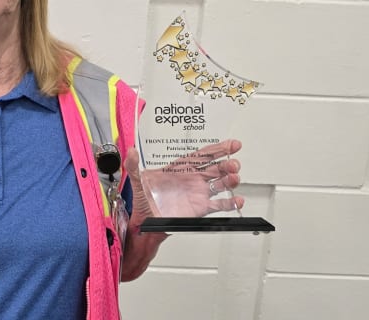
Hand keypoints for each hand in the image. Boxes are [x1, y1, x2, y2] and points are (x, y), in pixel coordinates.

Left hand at [125, 139, 243, 219]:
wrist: (146, 223)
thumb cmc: (144, 201)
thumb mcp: (137, 180)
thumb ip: (133, 165)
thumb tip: (131, 152)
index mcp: (181, 168)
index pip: (203, 155)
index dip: (218, 148)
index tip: (232, 144)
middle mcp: (193, 179)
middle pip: (216, 168)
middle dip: (227, 164)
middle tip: (233, 164)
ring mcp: (199, 193)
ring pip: (220, 184)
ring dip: (230, 180)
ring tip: (234, 179)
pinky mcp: (201, 209)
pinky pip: (219, 205)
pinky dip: (230, 203)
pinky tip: (237, 200)